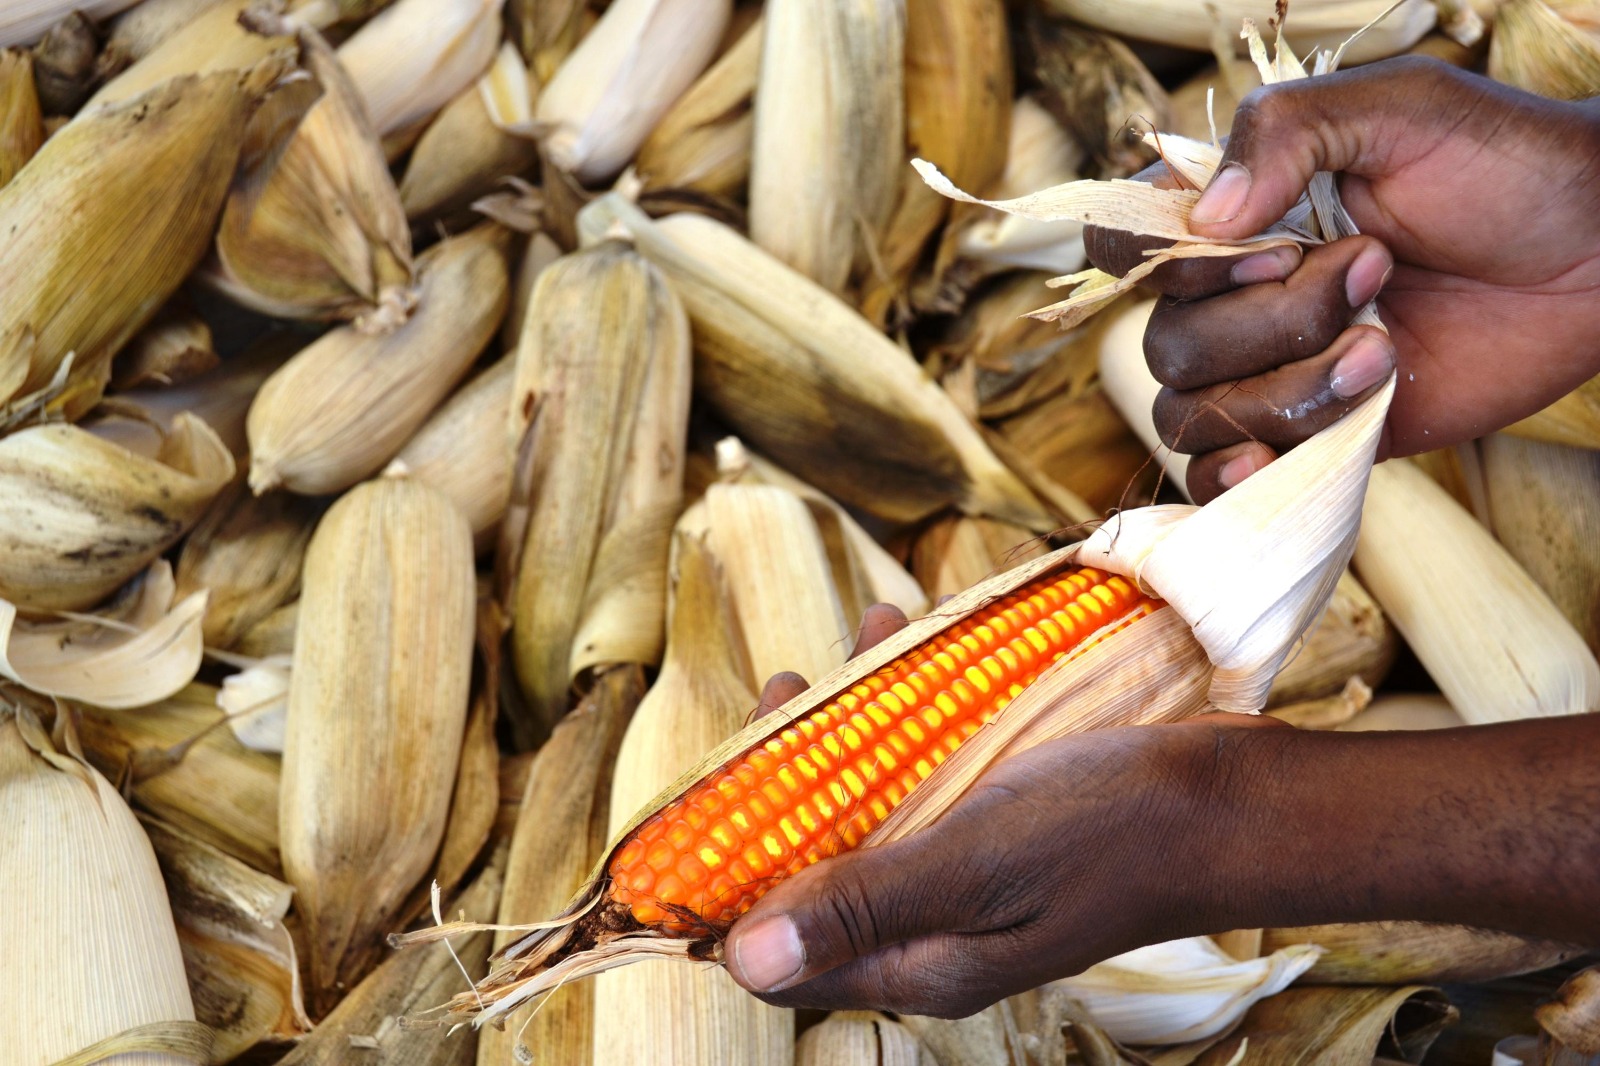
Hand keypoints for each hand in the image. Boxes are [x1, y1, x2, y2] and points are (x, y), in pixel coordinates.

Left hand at [725, 604, 1281, 1016]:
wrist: (1234, 799)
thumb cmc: (1111, 835)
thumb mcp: (973, 866)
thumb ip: (860, 906)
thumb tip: (741, 957)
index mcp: (913, 962)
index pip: (780, 946)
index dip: (726, 882)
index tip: (701, 801)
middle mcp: (926, 924)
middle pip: (815, 861)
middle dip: (784, 774)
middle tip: (783, 691)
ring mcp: (962, 867)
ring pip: (869, 800)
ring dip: (850, 721)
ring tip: (861, 637)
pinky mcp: (995, 817)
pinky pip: (926, 766)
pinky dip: (911, 707)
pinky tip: (917, 639)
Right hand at [1085, 57, 1599, 502]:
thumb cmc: (1507, 168)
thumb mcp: (1397, 109)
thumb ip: (1285, 132)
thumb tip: (1207, 219)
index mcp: (1238, 213)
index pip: (1127, 246)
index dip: (1163, 262)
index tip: (1259, 246)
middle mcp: (1237, 297)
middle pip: (1165, 343)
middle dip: (1270, 323)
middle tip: (1376, 272)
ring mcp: (1270, 371)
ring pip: (1195, 414)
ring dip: (1286, 390)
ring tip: (1382, 353)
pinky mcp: (1312, 434)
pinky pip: (1224, 477)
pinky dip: (1235, 474)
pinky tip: (1274, 456)